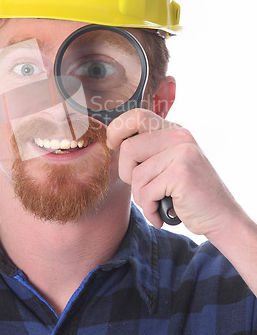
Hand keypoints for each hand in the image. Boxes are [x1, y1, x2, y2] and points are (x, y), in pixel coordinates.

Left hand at [106, 109, 239, 236]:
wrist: (221, 218)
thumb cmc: (187, 194)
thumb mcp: (169, 163)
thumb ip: (149, 149)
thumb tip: (112, 142)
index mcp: (174, 130)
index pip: (137, 115)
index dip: (117, 129)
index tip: (113, 146)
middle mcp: (179, 136)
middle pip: (128, 148)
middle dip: (127, 173)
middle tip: (143, 188)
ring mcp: (182, 152)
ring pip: (136, 174)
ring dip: (140, 197)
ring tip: (156, 203)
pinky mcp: (181, 173)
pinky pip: (146, 192)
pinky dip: (149, 210)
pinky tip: (161, 214)